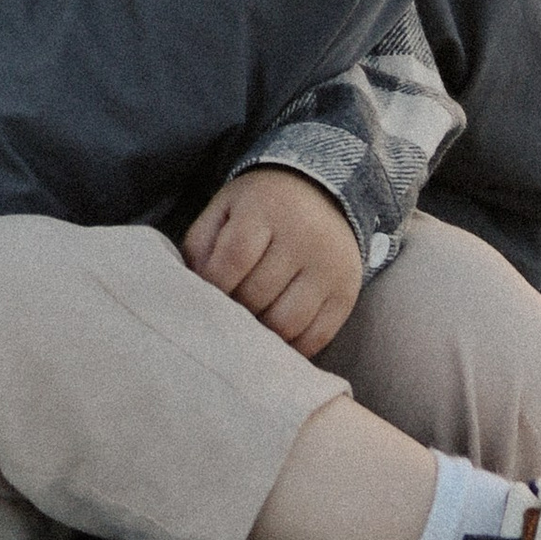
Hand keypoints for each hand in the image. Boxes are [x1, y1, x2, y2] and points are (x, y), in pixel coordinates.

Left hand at [184, 169, 362, 357]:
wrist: (323, 192)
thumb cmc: (260, 207)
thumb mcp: (224, 208)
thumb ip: (201, 245)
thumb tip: (194, 292)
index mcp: (266, 208)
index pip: (234, 258)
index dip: (213, 284)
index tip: (205, 293)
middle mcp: (304, 237)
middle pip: (258, 295)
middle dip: (234, 310)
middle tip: (226, 310)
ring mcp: (329, 268)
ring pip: (286, 323)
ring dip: (260, 333)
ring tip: (249, 324)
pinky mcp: (346, 293)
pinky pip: (317, 337)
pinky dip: (291, 347)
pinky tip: (275, 338)